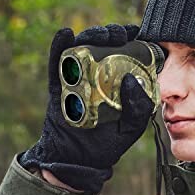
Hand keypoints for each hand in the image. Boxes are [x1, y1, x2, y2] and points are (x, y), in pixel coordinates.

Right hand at [19, 24, 153, 193]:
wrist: (74, 160)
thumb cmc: (103, 146)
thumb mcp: (129, 129)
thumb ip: (138, 108)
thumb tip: (132, 80)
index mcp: (115, 85)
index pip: (123, 55)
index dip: (130, 41)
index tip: (136, 34)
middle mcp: (95, 78)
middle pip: (102, 46)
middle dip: (111, 35)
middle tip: (119, 35)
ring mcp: (75, 80)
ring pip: (80, 50)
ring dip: (90, 36)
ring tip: (99, 35)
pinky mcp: (57, 86)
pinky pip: (56, 64)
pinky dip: (59, 48)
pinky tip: (65, 35)